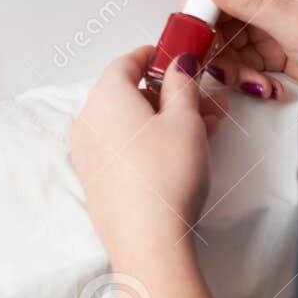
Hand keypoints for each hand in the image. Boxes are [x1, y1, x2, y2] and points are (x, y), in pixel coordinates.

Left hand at [70, 45, 226, 259]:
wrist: (148, 242)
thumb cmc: (165, 176)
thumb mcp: (185, 120)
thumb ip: (181, 85)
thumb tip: (178, 66)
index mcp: (105, 97)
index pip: (125, 62)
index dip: (153, 55)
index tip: (176, 56)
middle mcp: (88, 122)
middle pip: (130, 94)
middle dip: (170, 94)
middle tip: (205, 99)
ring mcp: (89, 154)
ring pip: (130, 123)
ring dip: (167, 119)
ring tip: (208, 126)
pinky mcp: (97, 181)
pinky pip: (124, 147)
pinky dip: (150, 141)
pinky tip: (184, 150)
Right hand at [186, 0, 297, 99]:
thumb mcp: (292, 20)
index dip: (197, 6)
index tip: (201, 35)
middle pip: (210, 16)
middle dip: (214, 46)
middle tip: (225, 68)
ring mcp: (262, 23)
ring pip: (221, 43)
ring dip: (232, 69)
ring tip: (254, 81)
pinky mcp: (267, 49)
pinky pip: (238, 63)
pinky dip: (246, 79)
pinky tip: (266, 85)